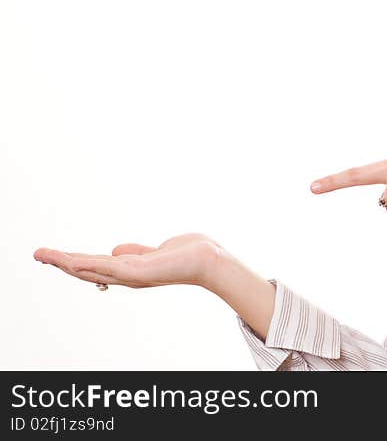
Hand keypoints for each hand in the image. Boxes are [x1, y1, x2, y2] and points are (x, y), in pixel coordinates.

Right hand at [33, 233, 223, 288]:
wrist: (209, 261)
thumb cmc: (187, 256)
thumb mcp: (155, 251)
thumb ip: (135, 252)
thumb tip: (114, 250)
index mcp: (129, 271)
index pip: (95, 268)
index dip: (72, 263)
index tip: (52, 256)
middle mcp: (127, 277)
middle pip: (86, 271)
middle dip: (60, 263)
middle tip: (37, 255)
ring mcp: (131, 276)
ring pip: (91, 269)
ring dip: (65, 262)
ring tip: (43, 255)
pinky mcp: (138, 272)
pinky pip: (107, 267)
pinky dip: (87, 263)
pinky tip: (71, 260)